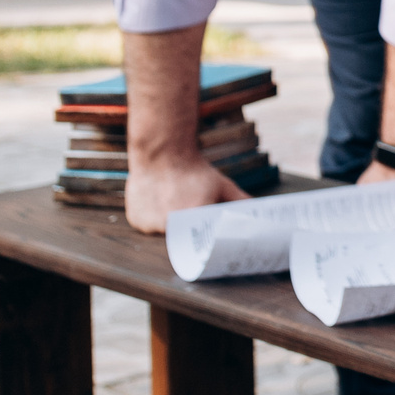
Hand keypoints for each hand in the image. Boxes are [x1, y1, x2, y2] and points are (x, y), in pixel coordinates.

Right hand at [123, 154, 246, 233]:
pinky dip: (154, 222)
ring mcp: (149, 224)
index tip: (210, 241)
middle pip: (181, 242)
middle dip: (188, 236)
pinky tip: (160, 207)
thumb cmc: (194, 170)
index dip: (205, 241)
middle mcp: (168, 224)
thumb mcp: (221, 184)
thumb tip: (258, 210)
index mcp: (191, 218)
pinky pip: (147, 228)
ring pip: (162, 236)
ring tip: (175, 212)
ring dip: (170, 229)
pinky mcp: (136, 220)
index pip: (201, 243)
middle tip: (193, 227)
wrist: (162, 152)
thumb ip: (239, 200)